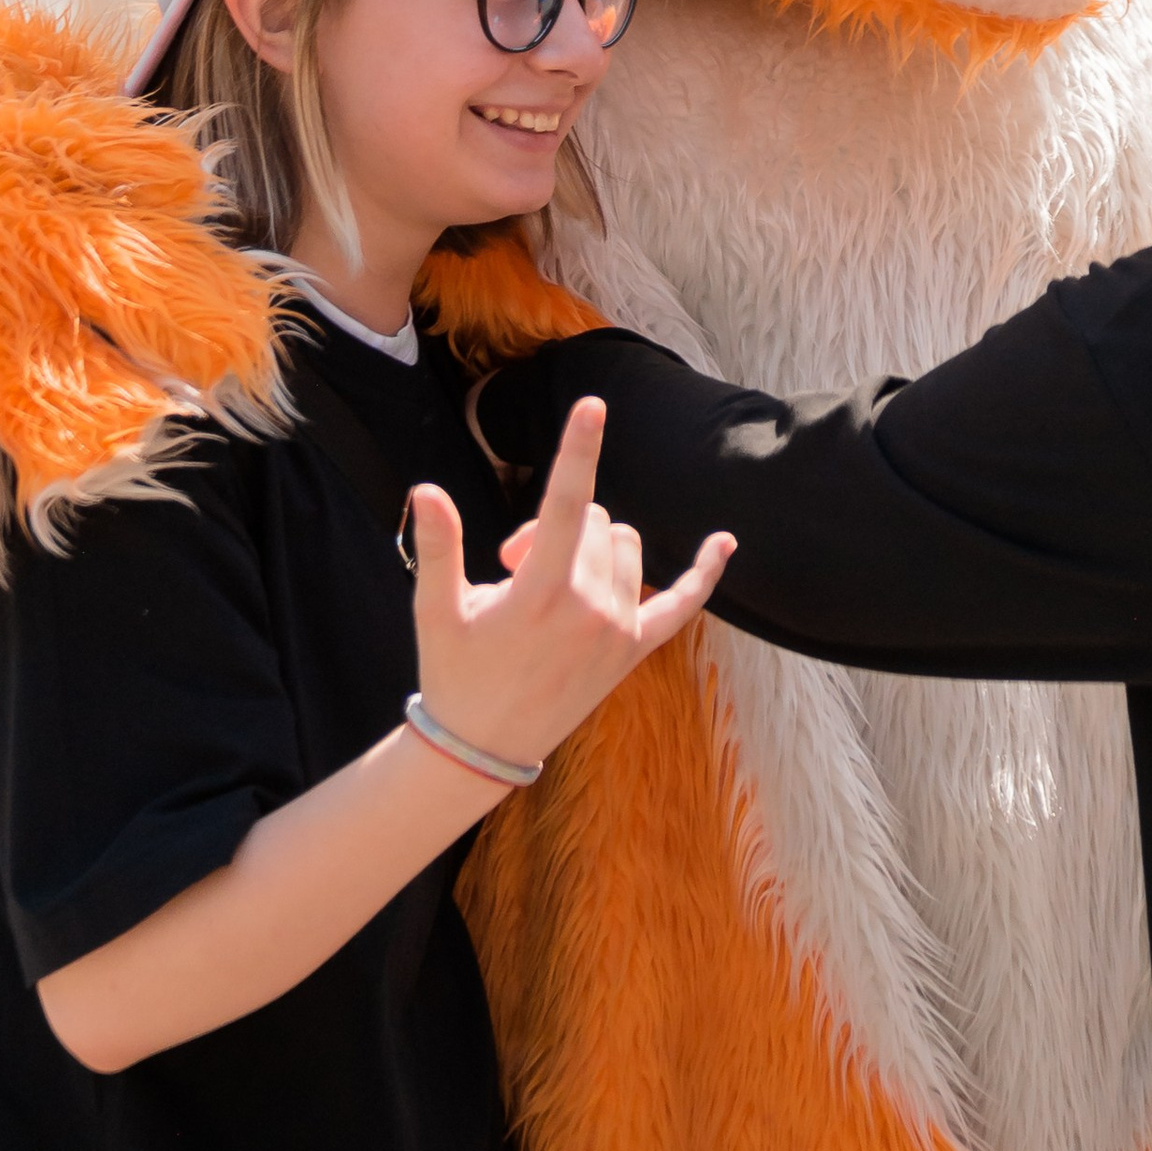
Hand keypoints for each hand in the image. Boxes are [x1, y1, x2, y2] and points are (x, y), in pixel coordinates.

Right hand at [403, 397, 731, 771]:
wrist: (484, 745)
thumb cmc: (454, 672)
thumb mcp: (436, 610)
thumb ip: (438, 548)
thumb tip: (425, 489)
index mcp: (540, 593)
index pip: (564, 506)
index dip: (577, 451)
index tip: (592, 405)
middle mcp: (589, 609)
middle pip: (593, 519)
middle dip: (554, 525)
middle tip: (511, 566)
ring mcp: (618, 632)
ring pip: (625, 548)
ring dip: (594, 546)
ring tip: (549, 584)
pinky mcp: (634, 651)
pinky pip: (682, 606)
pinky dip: (704, 574)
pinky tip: (726, 543)